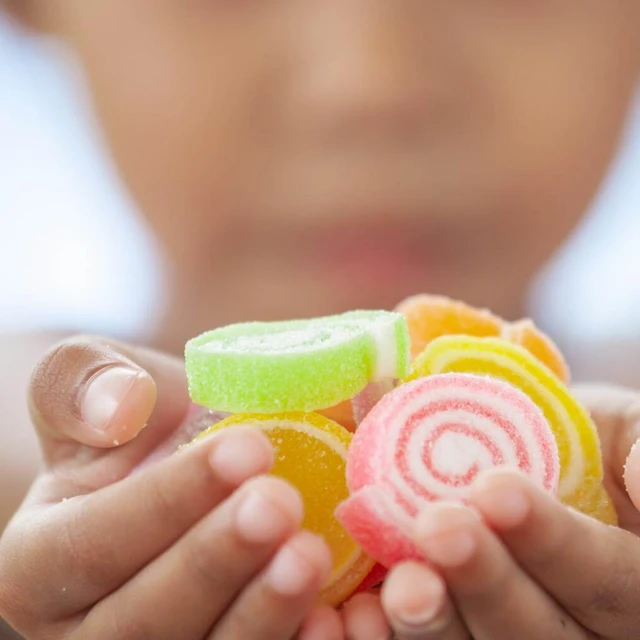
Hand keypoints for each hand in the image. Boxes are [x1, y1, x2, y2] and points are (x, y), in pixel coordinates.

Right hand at [0, 336, 341, 639]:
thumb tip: (116, 404)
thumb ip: (82, 379)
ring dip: (260, 617)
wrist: (193, 466)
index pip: (92, 545)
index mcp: (42, 565)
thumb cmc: (141, 423)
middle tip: (280, 505)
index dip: (168, 501)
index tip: (247, 449)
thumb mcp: (101, 381)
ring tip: (311, 554)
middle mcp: (90, 633)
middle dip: (215, 563)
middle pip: (142, 625)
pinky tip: (339, 618)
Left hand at [343, 384, 639, 638]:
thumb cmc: (592, 442)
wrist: (536, 450)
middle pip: (541, 634)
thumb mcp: (632, 436)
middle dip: (487, 584)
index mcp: (630, 587)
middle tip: (438, 529)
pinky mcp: (460, 628)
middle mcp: (580, 630)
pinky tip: (360, 616)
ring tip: (400, 586)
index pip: (606, 580)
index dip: (553, 542)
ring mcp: (512, 633)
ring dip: (436, 624)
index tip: (495, 490)